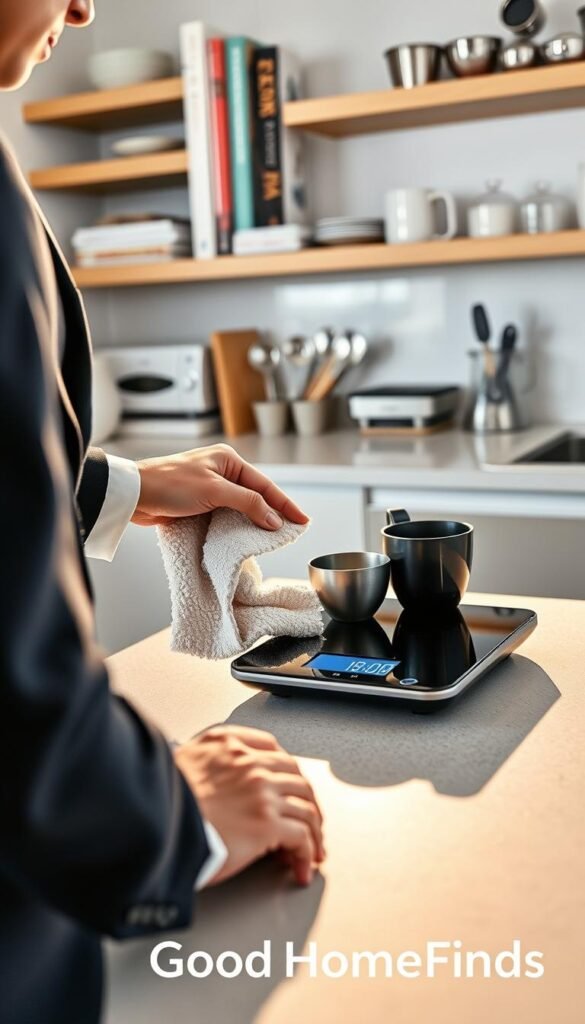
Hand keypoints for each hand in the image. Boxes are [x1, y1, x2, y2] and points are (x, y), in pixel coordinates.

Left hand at [132, 444, 308, 529]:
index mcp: (228, 460)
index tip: (302, 520)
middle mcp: (221, 471)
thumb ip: (247, 503)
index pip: (264, 485)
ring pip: (241, 507)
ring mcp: (210, 487)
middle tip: (293, 530)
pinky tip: (247, 537)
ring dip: (255, 521)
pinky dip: (238, 526)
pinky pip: (226, 515)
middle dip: (274, 513)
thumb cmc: (170, 484)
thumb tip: (273, 519)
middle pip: (255, 495)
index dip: (285, 504)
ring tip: (275, 537)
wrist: (135, 495)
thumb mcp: (214, 491)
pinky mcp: (199, 503)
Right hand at [174, 725, 324, 886]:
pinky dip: (307, 853)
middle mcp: (249, 763)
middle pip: (297, 778)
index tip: (291, 786)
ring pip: (306, 808)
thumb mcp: (175, 761)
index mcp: (226, 743)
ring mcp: (261, 792)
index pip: (272, 748)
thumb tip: (203, 775)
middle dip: (308, 802)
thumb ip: (198, 760)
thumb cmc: (158, 800)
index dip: (287, 771)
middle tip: (311, 821)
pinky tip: (302, 868)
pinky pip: (301, 837)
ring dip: (314, 832)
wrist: (153, 822)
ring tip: (312, 851)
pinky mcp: (266, 824)